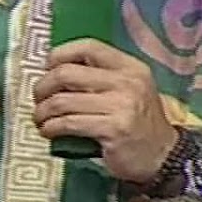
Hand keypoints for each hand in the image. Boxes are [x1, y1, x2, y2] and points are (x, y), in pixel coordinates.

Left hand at [32, 38, 177, 183]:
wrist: (162, 155)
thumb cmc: (137, 120)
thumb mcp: (128, 88)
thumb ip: (99, 75)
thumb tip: (53, 70)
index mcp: (129, 66)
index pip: (88, 47)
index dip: (60, 54)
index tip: (47, 68)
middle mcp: (127, 82)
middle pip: (67, 73)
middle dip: (43, 86)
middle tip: (38, 98)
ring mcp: (121, 106)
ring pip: (63, 101)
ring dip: (43, 111)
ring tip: (40, 118)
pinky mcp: (113, 130)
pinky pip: (69, 123)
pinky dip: (51, 127)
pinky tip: (48, 131)